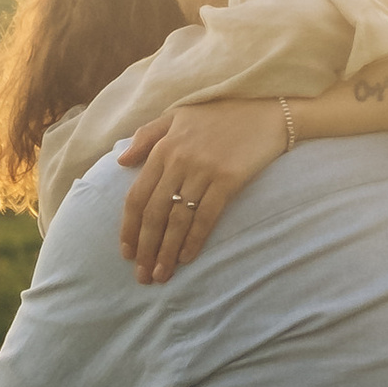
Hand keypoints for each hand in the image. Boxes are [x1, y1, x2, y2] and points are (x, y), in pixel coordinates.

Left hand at [116, 98, 290, 281]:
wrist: (265, 110)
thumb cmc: (219, 114)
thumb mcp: (177, 115)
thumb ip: (146, 136)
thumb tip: (121, 162)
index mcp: (163, 148)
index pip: (137, 196)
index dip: (129, 228)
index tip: (126, 252)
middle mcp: (179, 161)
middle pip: (154, 213)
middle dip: (145, 248)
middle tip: (142, 276)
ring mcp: (203, 171)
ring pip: (177, 219)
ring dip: (167, 251)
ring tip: (161, 274)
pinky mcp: (228, 179)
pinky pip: (206, 216)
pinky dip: (194, 240)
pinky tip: (186, 258)